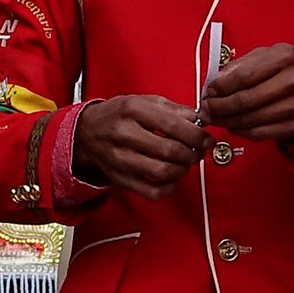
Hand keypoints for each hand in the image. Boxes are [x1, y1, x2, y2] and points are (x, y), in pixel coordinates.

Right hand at [70, 94, 206, 198]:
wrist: (86, 132)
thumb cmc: (118, 115)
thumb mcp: (143, 101)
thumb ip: (174, 109)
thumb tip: (202, 119)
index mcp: (132, 110)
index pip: (173, 125)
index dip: (197, 135)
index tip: (207, 139)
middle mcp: (124, 134)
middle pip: (169, 151)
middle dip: (192, 153)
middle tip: (198, 151)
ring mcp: (120, 159)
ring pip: (162, 172)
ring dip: (182, 169)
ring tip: (185, 162)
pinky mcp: (120, 179)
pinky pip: (152, 191)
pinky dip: (169, 188)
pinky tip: (172, 178)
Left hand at [201, 43, 293, 150]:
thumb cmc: (289, 67)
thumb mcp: (267, 55)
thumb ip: (240, 65)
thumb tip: (216, 82)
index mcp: (285, 58)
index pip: (244, 76)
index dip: (222, 87)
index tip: (209, 91)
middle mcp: (293, 82)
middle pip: (245, 100)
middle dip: (219, 106)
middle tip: (207, 108)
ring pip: (250, 119)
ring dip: (226, 121)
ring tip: (215, 117)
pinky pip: (259, 133)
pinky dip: (240, 130)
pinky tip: (232, 124)